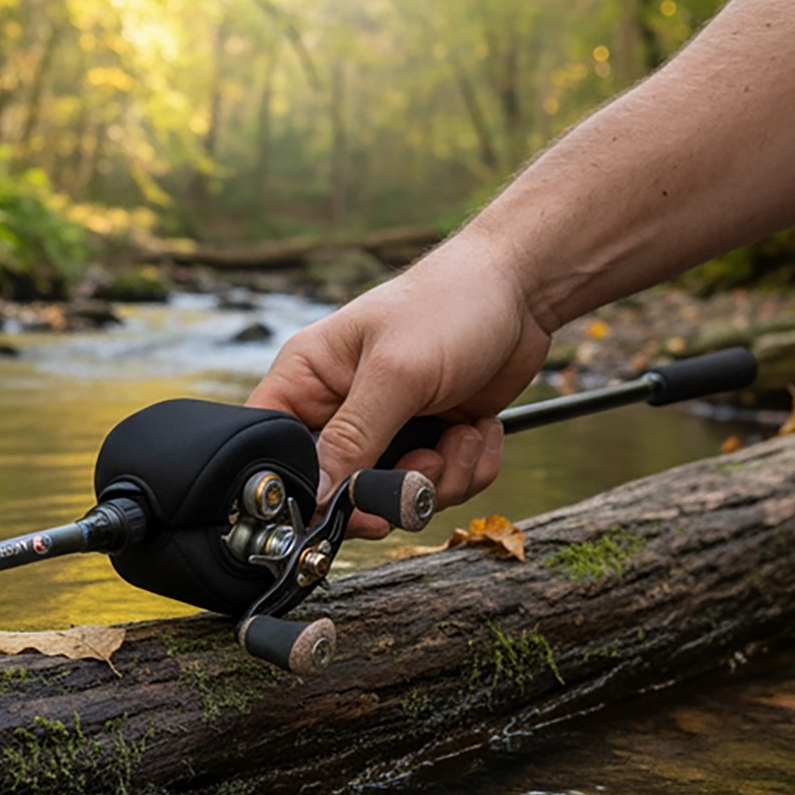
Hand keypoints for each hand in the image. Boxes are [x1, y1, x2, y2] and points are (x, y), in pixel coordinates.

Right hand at [247, 231, 551, 533]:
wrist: (521, 290)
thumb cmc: (449, 306)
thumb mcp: (397, 373)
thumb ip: (353, 438)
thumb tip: (315, 498)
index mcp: (307, 381)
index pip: (273, 451)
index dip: (300, 490)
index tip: (346, 504)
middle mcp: (339, 410)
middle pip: (338, 491)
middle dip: (392, 489)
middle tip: (424, 465)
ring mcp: (386, 429)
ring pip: (395, 497)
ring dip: (440, 478)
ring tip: (461, 434)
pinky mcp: (427, 440)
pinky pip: (437, 489)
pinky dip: (468, 468)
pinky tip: (478, 428)